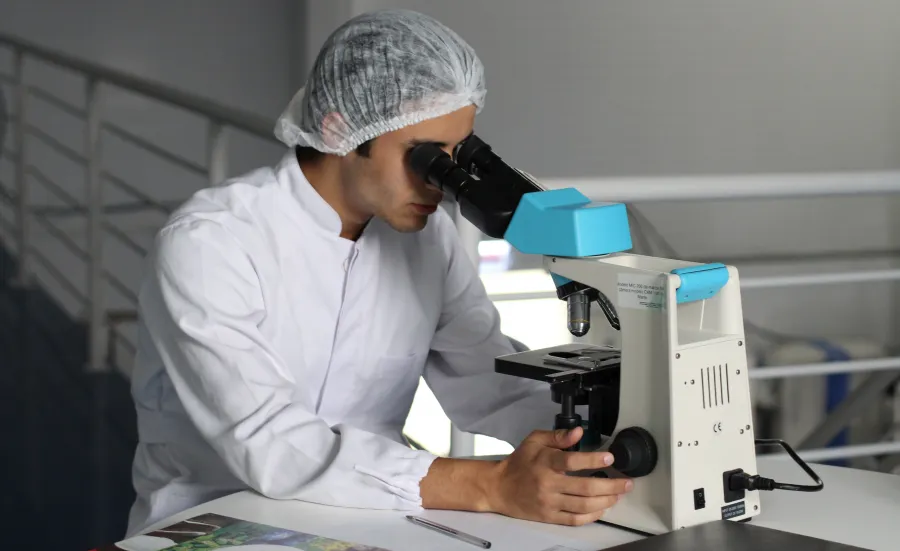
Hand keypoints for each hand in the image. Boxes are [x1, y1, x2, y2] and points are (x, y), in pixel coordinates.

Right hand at [485, 426, 632, 525]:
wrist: (499, 488)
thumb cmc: (519, 462)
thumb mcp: (534, 441)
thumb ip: (558, 436)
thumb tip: (579, 432)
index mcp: (545, 462)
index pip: (571, 461)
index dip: (593, 459)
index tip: (609, 457)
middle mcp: (548, 483)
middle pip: (584, 487)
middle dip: (611, 485)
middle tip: (626, 483)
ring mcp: (549, 502)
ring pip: (583, 505)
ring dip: (606, 501)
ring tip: (618, 495)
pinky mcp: (549, 516)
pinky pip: (574, 520)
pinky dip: (592, 516)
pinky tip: (602, 508)